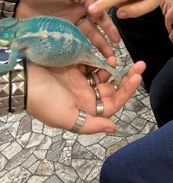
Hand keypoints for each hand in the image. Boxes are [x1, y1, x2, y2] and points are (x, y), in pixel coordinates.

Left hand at [16, 0, 119, 57]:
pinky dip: (77, 52)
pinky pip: (69, 45)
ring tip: (103, 62)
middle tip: (113, 57)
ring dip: (94, 50)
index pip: (99, 17)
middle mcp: (76, 16)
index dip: (108, 28)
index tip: (116, 40)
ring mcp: (65, 27)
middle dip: (104, 43)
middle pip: (93, 32)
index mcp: (81, 3)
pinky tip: (85, 60)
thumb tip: (100, 6)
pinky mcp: (54, 36)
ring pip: (83, 40)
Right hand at [26, 59, 145, 133]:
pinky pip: (93, 60)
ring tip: (122, 59)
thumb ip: (90, 124)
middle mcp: (85, 94)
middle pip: (112, 87)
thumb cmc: (43, 101)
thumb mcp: (66, 118)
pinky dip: (101, 57)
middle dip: (127, 77)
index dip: (126, 91)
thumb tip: (114, 128)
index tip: (136, 78)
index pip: (113, 102)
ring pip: (105, 72)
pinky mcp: (74, 63)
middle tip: (140, 65)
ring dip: (115, 67)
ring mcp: (80, 78)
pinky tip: (108, 54)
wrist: (22, 80)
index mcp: (85, 109)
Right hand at [162, 0, 172, 32]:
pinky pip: (162, 4)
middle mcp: (168, 2)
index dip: (168, 25)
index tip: (170, 30)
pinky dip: (164, 8)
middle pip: (166, 16)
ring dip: (168, 15)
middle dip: (171, 21)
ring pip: (163, 10)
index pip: (168, 18)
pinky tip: (168, 9)